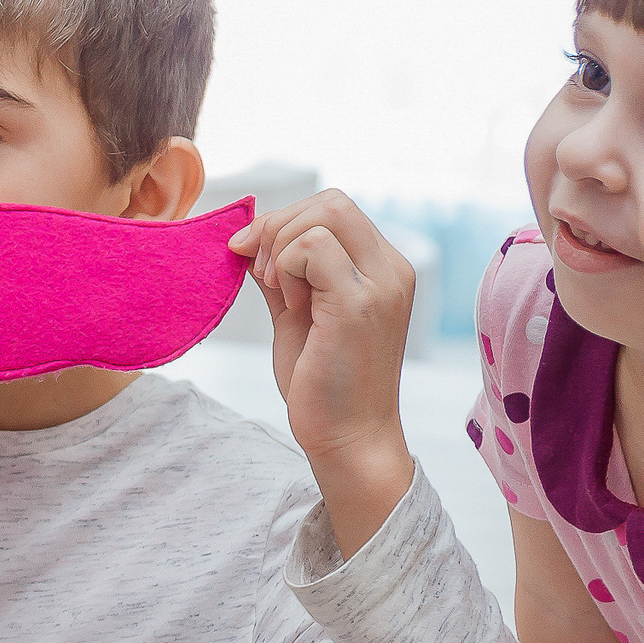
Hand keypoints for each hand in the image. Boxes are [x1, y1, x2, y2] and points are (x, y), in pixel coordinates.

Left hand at [231, 191, 417, 555]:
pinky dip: (285, 268)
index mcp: (383, 268)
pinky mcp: (361, 305)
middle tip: (258, 272)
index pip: (334, 207)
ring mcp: (382, 285)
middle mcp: (392, 269)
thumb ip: (283, 273)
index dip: (285, 220)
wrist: (347, 440)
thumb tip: (252, 235)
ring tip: (279, 295)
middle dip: (278, 226)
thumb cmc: (323, 385)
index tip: (251, 256)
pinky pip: (312, 248)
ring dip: (280, 249)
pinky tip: (289, 305)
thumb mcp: (298, 314)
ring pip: (322, 216)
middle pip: (330, 201)